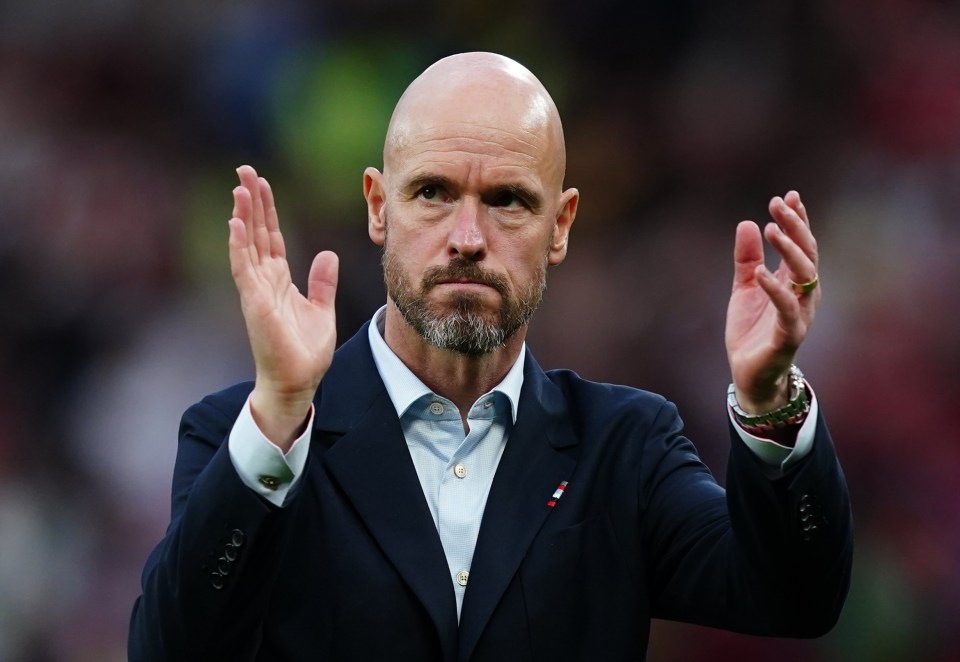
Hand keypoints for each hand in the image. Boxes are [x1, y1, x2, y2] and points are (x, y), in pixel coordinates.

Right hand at [228, 165, 338, 448]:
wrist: (298, 382)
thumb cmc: (305, 351)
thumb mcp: (321, 309)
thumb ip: (322, 282)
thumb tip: (327, 255)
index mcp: (279, 280)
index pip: (270, 236)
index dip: (266, 210)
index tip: (261, 183)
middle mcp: (263, 280)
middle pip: (255, 232)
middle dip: (251, 201)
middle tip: (244, 170)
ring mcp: (256, 291)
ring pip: (246, 244)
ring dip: (243, 216)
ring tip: (240, 187)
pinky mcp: (255, 303)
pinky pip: (244, 268)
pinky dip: (239, 246)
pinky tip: (235, 223)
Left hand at [725, 191, 819, 412]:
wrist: (749, 375)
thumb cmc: (752, 331)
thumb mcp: (744, 288)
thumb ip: (746, 259)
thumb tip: (747, 223)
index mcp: (794, 282)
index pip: (801, 245)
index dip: (797, 220)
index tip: (788, 196)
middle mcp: (803, 295)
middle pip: (807, 254)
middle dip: (795, 227)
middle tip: (778, 204)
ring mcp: (799, 314)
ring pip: (804, 276)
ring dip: (789, 250)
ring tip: (771, 229)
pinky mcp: (789, 336)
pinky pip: (787, 310)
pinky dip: (775, 290)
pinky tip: (761, 273)